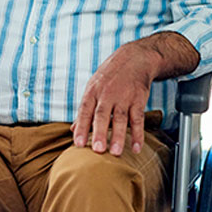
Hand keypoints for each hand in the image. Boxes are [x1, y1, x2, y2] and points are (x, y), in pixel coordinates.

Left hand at [71, 39, 159, 156]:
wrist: (134, 59)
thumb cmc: (109, 76)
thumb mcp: (94, 88)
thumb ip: (85, 110)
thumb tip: (73, 130)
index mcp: (93, 92)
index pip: (85, 111)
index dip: (81, 127)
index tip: (78, 144)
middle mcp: (107, 94)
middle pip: (102, 115)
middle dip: (100, 133)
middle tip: (98, 150)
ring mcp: (124, 97)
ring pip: (121, 118)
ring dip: (119, 136)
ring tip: (116, 152)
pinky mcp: (138, 99)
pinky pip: (138, 119)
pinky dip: (138, 134)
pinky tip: (137, 148)